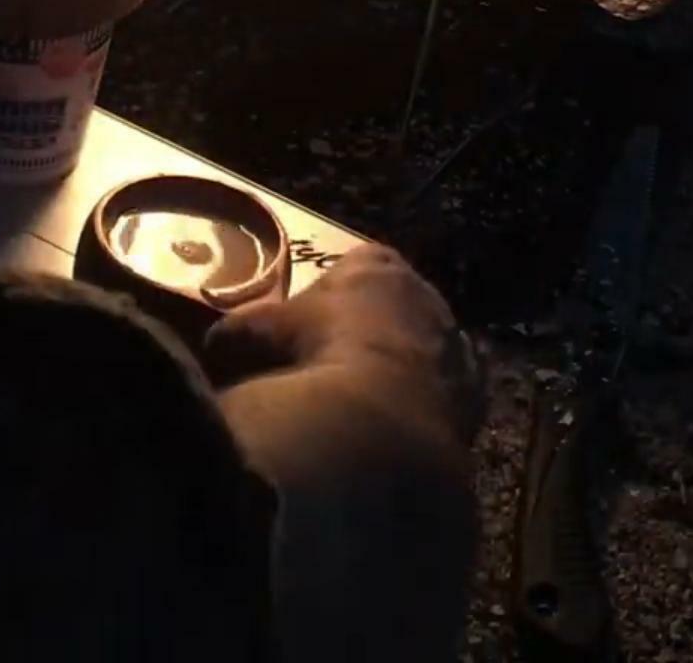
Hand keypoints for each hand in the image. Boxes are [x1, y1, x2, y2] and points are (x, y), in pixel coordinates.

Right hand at [206, 245, 480, 661]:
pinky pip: (445, 393)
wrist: (381, 420)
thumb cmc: (313, 358)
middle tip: (335, 365)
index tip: (310, 321)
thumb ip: (239, 331)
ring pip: (423, 349)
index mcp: (377, 265)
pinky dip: (423, 405)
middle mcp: (426, 293)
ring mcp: (456, 343)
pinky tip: (397, 428)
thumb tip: (217, 344)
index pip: (356, 265)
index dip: (332, 292)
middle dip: (368, 330)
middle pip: (392, 306)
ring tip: (365, 404)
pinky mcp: (475, 393)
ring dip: (400, 368)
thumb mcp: (256, 336)